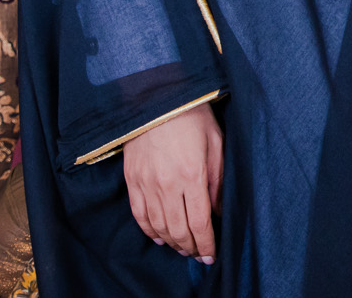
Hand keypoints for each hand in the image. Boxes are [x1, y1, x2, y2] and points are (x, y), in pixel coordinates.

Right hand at [122, 102, 222, 262]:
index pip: (200, 222)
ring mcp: (146, 183)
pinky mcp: (132, 179)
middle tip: (198, 254)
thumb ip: (218, 180)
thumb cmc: (192, 116)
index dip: (206, 243)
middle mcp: (167, 184)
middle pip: (178, 229)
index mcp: (192, 175)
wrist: (157, 97)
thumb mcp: (216, 142)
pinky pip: (139, 214)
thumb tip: (218, 210)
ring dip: (171, 242)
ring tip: (182, 247)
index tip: (211, 255)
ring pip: (158, 226)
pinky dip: (149, 230)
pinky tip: (159, 236)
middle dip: (190, 247)